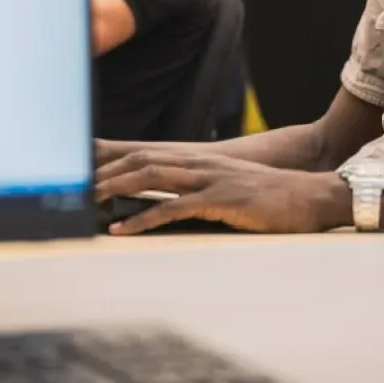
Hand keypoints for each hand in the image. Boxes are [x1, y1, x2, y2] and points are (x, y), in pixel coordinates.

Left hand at [94, 146, 351, 234]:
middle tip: (71, 183)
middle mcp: (201, 162)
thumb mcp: (229, 190)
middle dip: (105, 170)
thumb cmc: (271, 200)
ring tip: (87, 201)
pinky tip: (122, 230)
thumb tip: (168, 206)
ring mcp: (210, 178)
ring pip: (152, 177)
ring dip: (116, 189)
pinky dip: (144, 219)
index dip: (113, 155)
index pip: (146, 152)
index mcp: (200, 159)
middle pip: (141, 160)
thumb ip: (199, 193)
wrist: (312, 197)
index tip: (81, 162)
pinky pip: (175, 208)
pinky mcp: (221, 199)